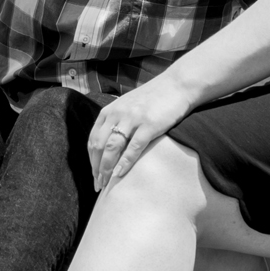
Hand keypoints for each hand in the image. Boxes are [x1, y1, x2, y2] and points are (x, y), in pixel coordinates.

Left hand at [86, 76, 193, 190]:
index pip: (93, 140)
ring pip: (112, 148)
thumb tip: (109, 145)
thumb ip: (117, 122)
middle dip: (96, 168)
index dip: (92, 160)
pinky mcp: (149, 125)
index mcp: (110, 111)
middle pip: (99, 146)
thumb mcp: (128, 106)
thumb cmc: (154, 98)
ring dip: (106, 169)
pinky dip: (125, 162)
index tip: (94, 175)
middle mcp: (117, 114)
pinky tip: (120, 174)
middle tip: (98, 185)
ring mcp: (133, 119)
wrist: (177, 85)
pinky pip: (133, 147)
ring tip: (106, 184)